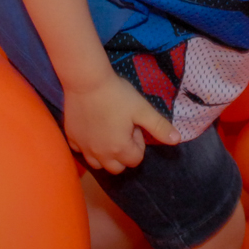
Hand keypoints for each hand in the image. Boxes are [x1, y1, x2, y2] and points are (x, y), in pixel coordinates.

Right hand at [63, 71, 179, 173]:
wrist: (87, 81)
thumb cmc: (117, 94)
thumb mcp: (142, 109)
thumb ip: (159, 127)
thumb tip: (177, 140)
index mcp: (120, 149)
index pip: (135, 159)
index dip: (138, 142)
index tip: (134, 124)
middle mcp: (100, 155)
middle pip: (117, 167)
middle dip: (123, 153)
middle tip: (122, 128)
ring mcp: (83, 148)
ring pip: (98, 164)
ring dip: (105, 154)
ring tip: (108, 131)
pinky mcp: (71, 138)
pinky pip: (80, 151)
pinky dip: (87, 146)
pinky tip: (91, 129)